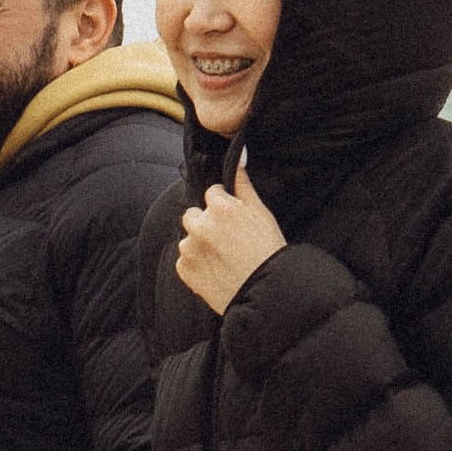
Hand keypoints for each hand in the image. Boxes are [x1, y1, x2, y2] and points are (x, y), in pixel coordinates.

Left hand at [175, 151, 286, 313]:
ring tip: (224, 258)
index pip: (212, 194)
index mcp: (220, 207)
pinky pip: (185, 260)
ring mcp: (189, 248)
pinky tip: (216, 270)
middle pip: (194, 214)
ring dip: (200, 244)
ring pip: (189, 237)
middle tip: (228, 240)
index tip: (235, 222)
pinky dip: (196, 264)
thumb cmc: (268, 251)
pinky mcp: (184, 269)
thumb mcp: (262, 213)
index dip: (225, 207)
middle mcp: (200, 224)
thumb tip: (238, 157)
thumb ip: (243, 184)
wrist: (266, 293)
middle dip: (206, 223)